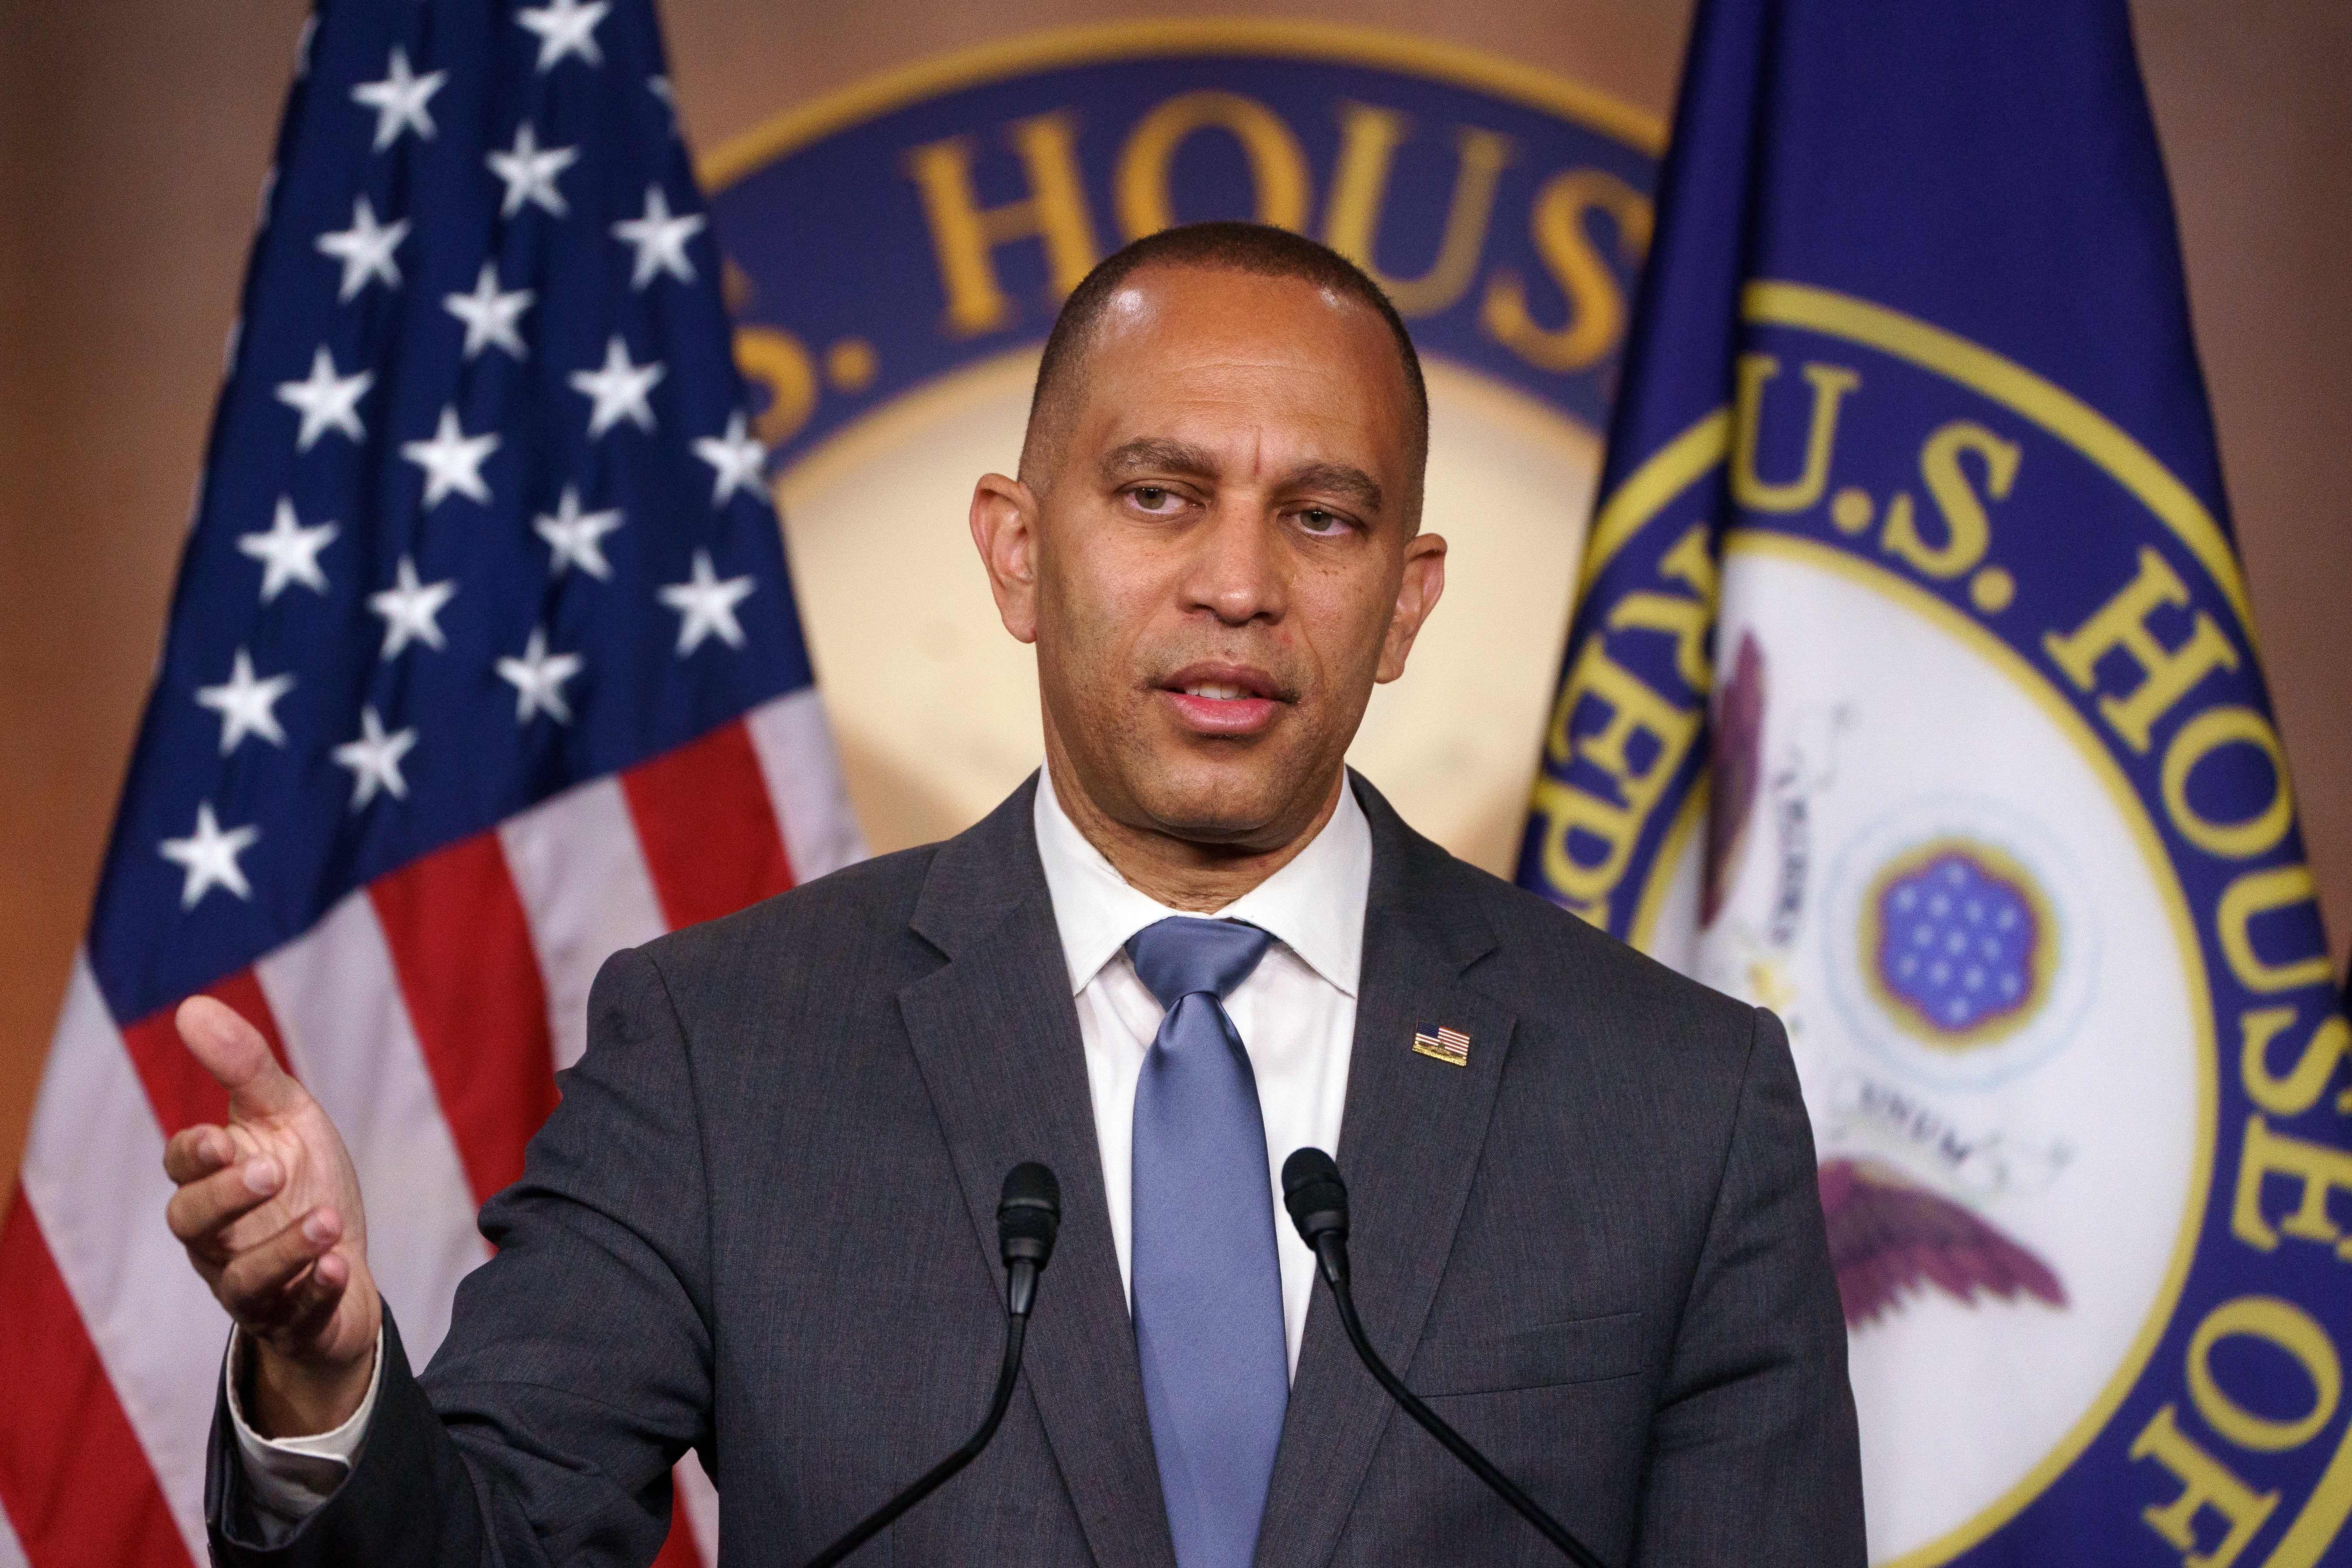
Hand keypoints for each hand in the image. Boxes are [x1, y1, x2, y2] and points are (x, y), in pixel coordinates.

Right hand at [163, 996, 381, 1437]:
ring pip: (241, 1279)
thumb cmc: (305, 1183)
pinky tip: (340, 1269)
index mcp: (212, 1182)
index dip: (193, 1154)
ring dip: (283, 1249)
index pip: (180, 1166)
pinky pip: (292, 1316)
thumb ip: (243, 1067)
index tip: (222, 1138)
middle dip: (226, 1198)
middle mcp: (217, 1238)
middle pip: (190, 1223)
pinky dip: (314, 1292)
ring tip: (327, 1221)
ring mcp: (249, 1285)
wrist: (344, 1265)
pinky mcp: (290, 1321)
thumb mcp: (285, 1118)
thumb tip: (191, 1006)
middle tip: (274, 1171)